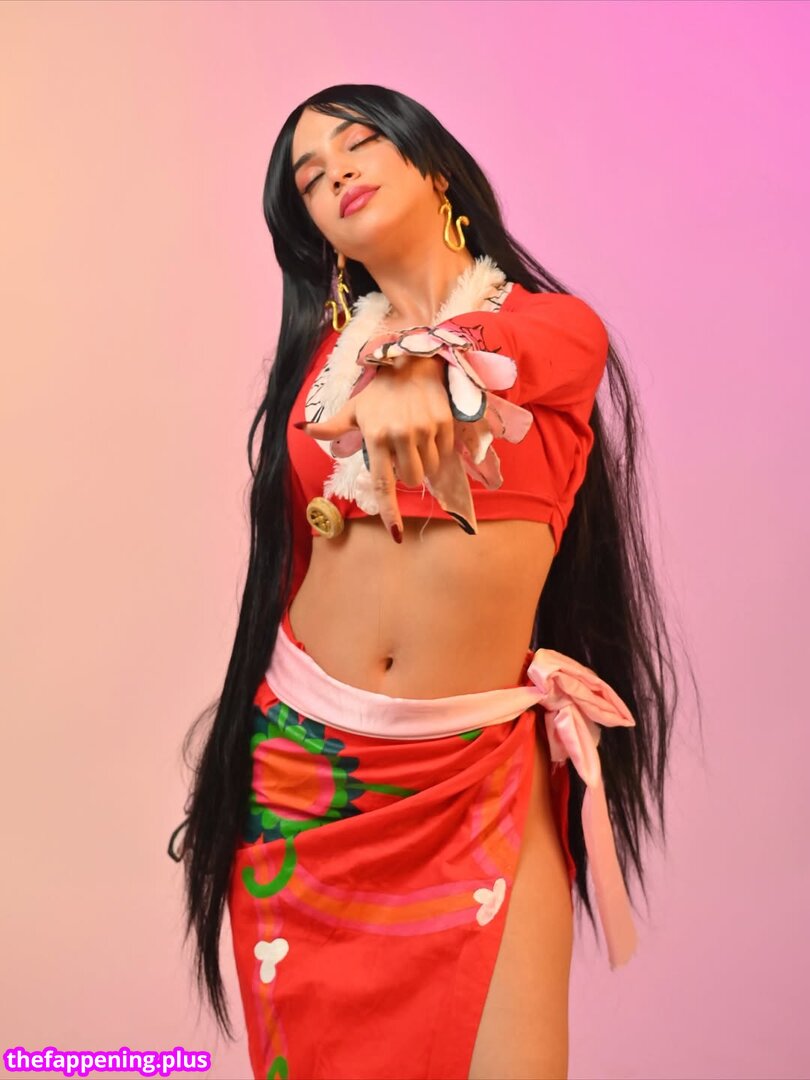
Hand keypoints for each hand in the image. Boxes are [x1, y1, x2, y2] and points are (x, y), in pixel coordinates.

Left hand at [297, 356, 455, 541]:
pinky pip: (445, 453)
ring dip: (424, 462)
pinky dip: (438, 449)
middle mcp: (401, 435)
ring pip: (430, 469)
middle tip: (401, 453)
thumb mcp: (353, 410)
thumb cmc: (378, 391)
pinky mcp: (444, 423)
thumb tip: (302, 429)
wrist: (411, 360)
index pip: (384, 483)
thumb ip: (331, 427)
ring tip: (415, 439)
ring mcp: (425, 429)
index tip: (396, 533)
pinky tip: (428, 430)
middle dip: (407, 473)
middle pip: (411, 480)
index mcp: (376, 437)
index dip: (390, 512)